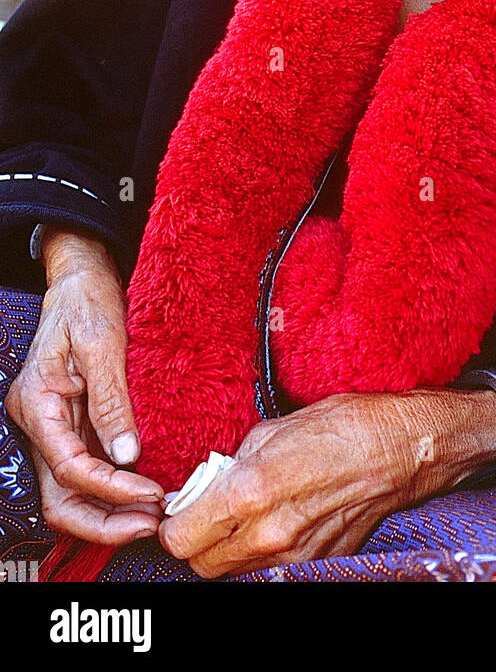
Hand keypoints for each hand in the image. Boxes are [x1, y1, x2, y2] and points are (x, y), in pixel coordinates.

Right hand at [5, 229, 163, 542]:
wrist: (83, 279)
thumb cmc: (88, 301)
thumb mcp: (102, 343)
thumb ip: (112, 399)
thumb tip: (127, 453)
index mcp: (37, 403)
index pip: (69, 467)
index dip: (110, 489)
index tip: (150, 494)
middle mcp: (39, 423)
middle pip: (60, 495)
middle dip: (103, 519)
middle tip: (150, 522)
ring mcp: (56, 427)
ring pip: (72, 491)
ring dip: (109, 510)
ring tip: (152, 513)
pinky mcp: (75, 424)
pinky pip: (89, 468)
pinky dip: (113, 487)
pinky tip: (146, 489)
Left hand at [158, 392, 414, 577]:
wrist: (402, 449)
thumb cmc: (342, 426)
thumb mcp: (273, 429)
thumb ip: (232, 463)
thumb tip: (207, 482)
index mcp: (250, 491)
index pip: (179, 537)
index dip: (174, 523)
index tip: (181, 507)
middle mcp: (268, 533)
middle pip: (200, 565)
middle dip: (197, 540)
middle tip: (209, 512)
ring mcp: (294, 556)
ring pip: (234, 572)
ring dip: (228, 549)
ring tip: (246, 515)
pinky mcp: (317, 564)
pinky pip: (270, 570)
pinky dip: (262, 553)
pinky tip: (276, 522)